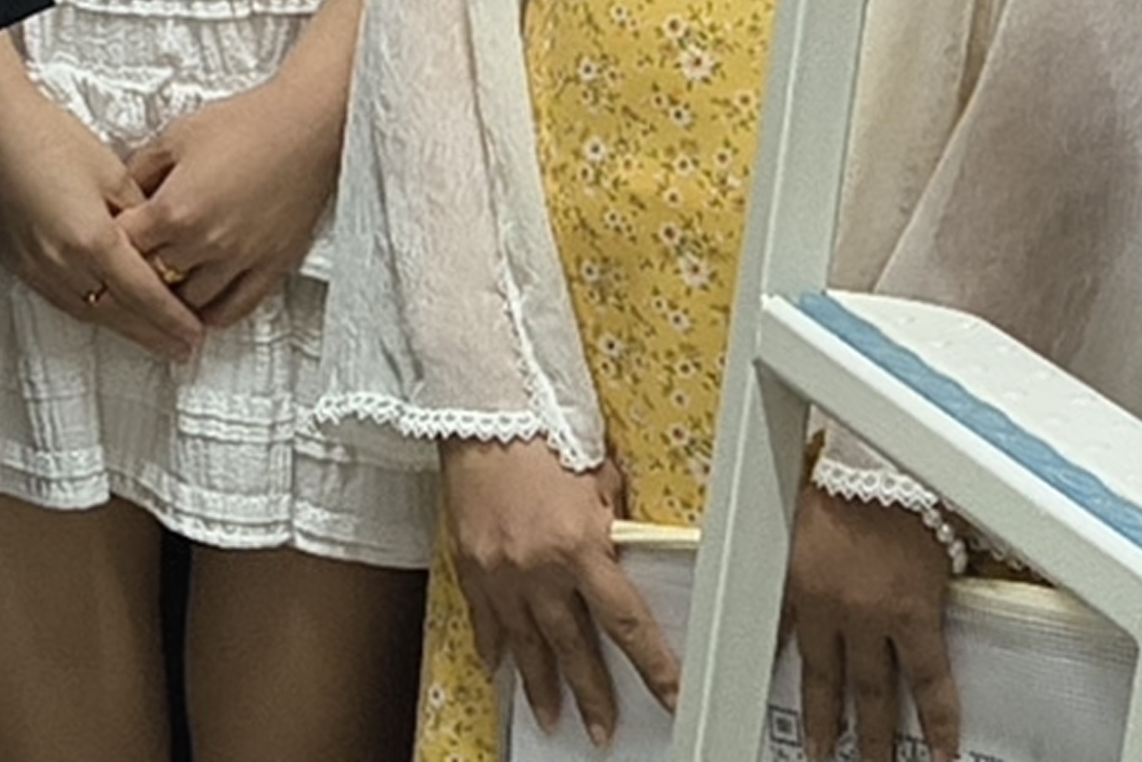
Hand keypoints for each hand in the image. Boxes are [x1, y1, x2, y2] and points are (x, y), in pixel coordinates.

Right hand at [0, 56, 202, 361]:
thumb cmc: (47, 136)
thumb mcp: (111, 171)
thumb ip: (139, 214)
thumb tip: (156, 240)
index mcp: (92, 240)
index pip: (143, 294)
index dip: (172, 318)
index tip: (193, 333)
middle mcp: (63, 263)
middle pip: (118, 313)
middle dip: (153, 334)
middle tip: (181, 348)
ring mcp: (36, 266)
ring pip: (88, 312)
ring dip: (122, 328)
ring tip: (149, 336)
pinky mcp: (18, 261)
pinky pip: (62, 299)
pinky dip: (89, 311)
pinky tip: (102, 311)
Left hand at [118, 70, 342, 333]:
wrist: (304, 127)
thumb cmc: (245, 124)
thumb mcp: (175, 137)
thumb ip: (141, 170)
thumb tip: (122, 194)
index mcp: (175, 209)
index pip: (124, 248)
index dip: (110, 245)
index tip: (107, 244)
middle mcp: (205, 242)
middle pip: (154, 280)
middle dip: (139, 273)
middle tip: (133, 268)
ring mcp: (240, 259)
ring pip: (191, 303)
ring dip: (174, 297)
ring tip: (165, 286)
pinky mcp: (271, 267)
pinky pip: (236, 309)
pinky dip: (213, 314)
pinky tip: (202, 307)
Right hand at [439, 437, 679, 750]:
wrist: (481, 411)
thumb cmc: (542, 434)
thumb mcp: (597, 476)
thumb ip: (612, 523)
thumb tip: (623, 550)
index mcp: (580, 546)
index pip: (626, 623)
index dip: (653, 667)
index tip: (671, 698)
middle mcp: (540, 568)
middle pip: (573, 648)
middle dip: (591, 696)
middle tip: (602, 730)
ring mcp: (501, 569)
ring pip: (526, 644)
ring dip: (541, 687)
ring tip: (551, 717)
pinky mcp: (470, 562)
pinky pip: (483, 617)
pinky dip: (492, 647)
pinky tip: (499, 670)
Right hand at [787, 486, 960, 761]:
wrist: (852, 454)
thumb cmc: (903, 488)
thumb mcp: (944, 546)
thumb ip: (942, 591)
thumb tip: (967, 613)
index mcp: (909, 610)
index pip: (930, 688)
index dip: (939, 729)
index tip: (940, 758)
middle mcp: (864, 615)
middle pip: (872, 696)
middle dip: (874, 743)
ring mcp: (821, 601)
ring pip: (823, 675)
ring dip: (823, 719)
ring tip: (820, 749)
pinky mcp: (790, 581)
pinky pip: (786, 629)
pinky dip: (783, 656)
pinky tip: (777, 678)